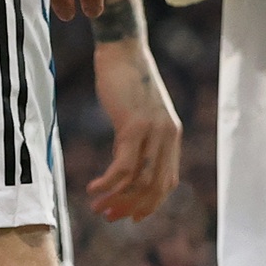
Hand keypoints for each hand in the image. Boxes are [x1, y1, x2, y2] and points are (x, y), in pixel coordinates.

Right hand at [86, 38, 182, 221]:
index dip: (149, 204)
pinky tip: (93, 187)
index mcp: (171, 135)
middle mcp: (168, 136)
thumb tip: (123, 169)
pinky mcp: (134, 126)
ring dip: (117, 199)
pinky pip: (123, 167)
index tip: (129, 216)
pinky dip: (108, 183)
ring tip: (97, 206)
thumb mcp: (138, 113)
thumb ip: (137, 140)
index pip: (167, 182)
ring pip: (139, 181)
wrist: (122, 48)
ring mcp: (153, 132)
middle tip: (109, 216)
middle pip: (154, 188)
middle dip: (132, 208)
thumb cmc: (126, 79)